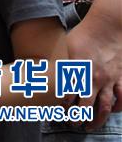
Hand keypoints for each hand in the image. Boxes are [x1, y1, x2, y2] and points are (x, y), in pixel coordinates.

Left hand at [66, 12, 121, 128]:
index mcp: (78, 71)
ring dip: (97, 119)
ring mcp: (109, 80)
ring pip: (105, 107)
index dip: (61, 106)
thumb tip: (39, 68)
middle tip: (73, 123)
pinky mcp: (121, 78)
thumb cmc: (82, 36)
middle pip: (85, 106)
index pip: (67, 95)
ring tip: (90, 125)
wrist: (106, 28)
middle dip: (78, 118)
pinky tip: (111, 110)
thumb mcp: (64, 48)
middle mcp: (94, 79)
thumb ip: (57, 62)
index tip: (56, 110)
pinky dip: (118, 107)